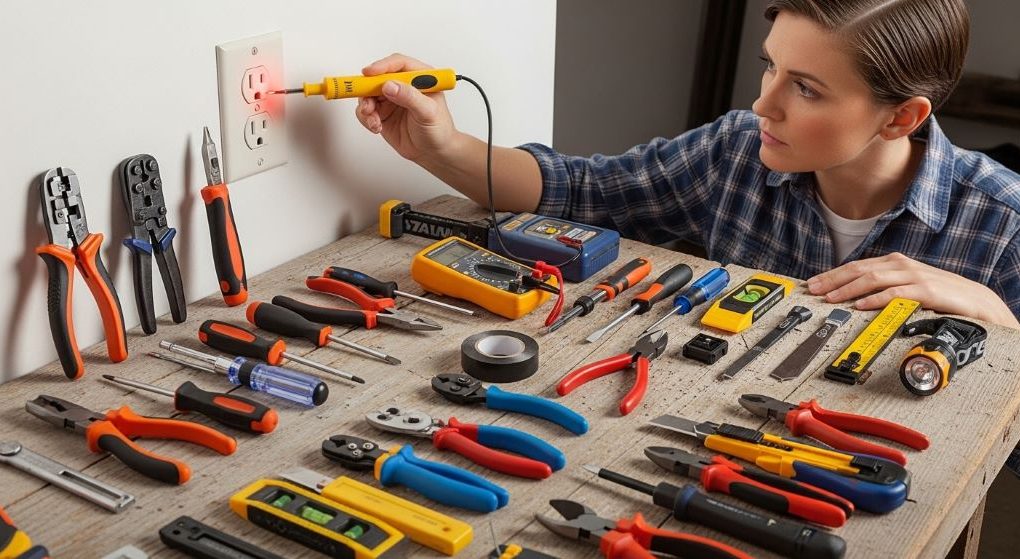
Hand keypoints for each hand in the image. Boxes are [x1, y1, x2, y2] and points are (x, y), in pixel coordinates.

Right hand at [355, 53, 458, 162]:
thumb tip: (389, 85)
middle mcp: (403, 86)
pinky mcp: (382, 113)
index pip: (398, 64)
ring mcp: (391, 99)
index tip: (369, 73)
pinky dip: (366, 118)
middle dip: (368, 90)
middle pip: (378, 77)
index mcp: (419, 78)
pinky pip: (366, 111)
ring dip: (366, 107)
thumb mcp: (428, 112)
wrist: (433, 153)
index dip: (382, 66)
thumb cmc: (438, 131)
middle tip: (367, 103)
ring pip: (368, 94)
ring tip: (374, 121)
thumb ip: (410, 97)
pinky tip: (376, 127)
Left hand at [806, 252, 1019, 328]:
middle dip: (833, 280)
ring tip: (831, 299)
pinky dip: (876, 299)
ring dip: (849, 289)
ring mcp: (913, 276)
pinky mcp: (925, 291)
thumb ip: (883, 286)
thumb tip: (853, 295)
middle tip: (814, 290)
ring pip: (873, 279)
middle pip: (859, 270)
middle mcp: (900, 265)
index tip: (813, 283)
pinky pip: (896, 293)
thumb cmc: (938, 293)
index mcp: (893, 263)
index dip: (832, 275)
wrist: (974, 299)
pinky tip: (861, 305)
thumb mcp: (905, 285)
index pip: (856, 266)